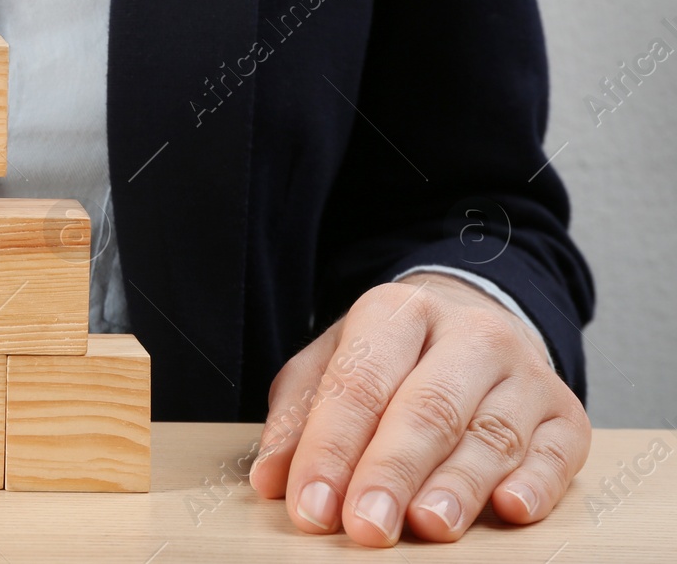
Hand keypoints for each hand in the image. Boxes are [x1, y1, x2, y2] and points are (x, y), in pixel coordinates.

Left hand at [249, 272, 589, 545]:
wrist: (473, 325)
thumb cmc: (390, 360)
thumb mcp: (331, 365)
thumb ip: (299, 419)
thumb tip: (272, 478)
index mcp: (398, 312)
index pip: (360, 383)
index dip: (331, 448)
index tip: (310, 505)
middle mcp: (469, 334)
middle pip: (428, 408)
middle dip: (392, 472)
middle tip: (366, 526)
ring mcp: (525, 372)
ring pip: (492, 433)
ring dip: (458, 486)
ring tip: (428, 525)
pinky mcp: (567, 414)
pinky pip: (556, 452)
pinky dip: (534, 483)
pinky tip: (510, 509)